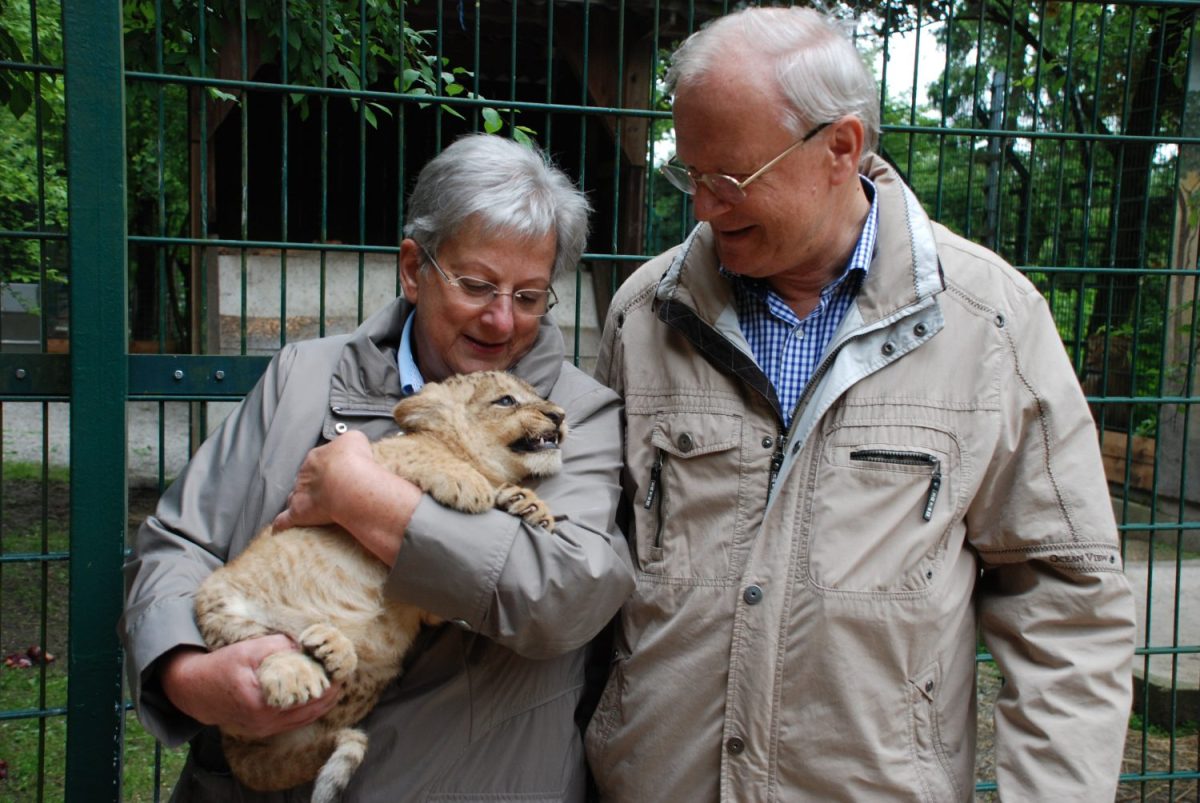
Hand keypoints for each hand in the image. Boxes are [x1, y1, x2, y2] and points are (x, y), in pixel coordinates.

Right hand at [159, 635, 340, 739]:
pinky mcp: (262, 730)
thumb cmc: (220, 667)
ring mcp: (264, 729)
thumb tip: (304, 644)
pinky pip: (294, 722)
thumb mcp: (247, 650)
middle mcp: (264, 721)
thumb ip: (277, 645)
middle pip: (310, 710)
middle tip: (343, 675)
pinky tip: (319, 697)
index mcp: (261, 702)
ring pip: (304, 719)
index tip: (339, 667)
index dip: (326, 682)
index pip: (306, 695)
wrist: (194, 690)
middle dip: (330, 693)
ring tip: (336, 685)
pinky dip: (308, 710)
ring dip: (322, 703)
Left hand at [272, 430, 376, 531]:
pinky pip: (285, 519)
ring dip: (299, 500)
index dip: (328, 467)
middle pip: (306, 478)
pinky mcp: (298, 513)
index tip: (338, 472)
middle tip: (329, 489)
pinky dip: (281, 523)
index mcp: (317, 456)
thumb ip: (349, 442)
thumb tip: (350, 446)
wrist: (349, 482)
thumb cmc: (355, 460)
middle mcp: (305, 473)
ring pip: (295, 496)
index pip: (318, 460)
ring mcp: (300, 493)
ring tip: (308, 505)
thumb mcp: (355, 440)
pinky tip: (279, 528)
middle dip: (314, 483)